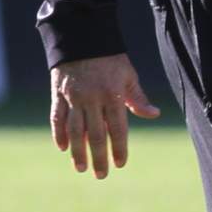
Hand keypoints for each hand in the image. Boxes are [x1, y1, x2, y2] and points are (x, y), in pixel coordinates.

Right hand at [49, 53, 161, 178]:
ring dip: (78, 151)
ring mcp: (73, 97)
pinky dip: (58, 133)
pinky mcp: (58, 94)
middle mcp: (92, 98)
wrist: (81, 36)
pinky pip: (57, 117)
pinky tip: (62, 147)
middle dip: (99, 157)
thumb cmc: (109, 58)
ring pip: (75, 130)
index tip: (120, 164)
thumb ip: (137, 98)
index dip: (119, 148)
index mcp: (112, 95)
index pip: (118, 128)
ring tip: (81, 167)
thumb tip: (154, 114)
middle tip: (101, 175)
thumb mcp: (127, 75)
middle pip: (96, 134)